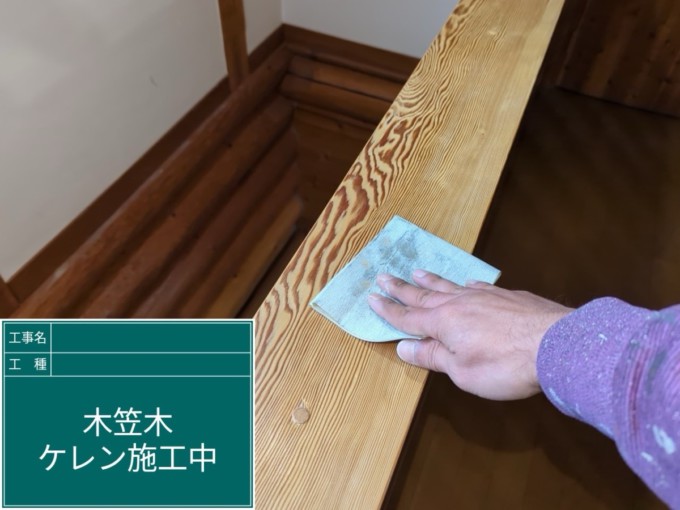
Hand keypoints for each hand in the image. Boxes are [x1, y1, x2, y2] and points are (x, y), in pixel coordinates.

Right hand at [368, 270, 571, 399]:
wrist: (556, 344)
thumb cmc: (505, 365)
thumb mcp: (462, 371)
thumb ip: (433, 357)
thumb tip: (403, 347)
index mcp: (443, 323)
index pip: (408, 316)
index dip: (389, 310)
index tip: (371, 298)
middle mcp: (459, 303)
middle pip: (423, 294)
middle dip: (401, 288)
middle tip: (382, 275)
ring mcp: (484, 296)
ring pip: (449, 285)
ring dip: (430, 280)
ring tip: (416, 271)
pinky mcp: (507, 296)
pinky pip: (478, 286)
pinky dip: (465, 284)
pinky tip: (466, 283)